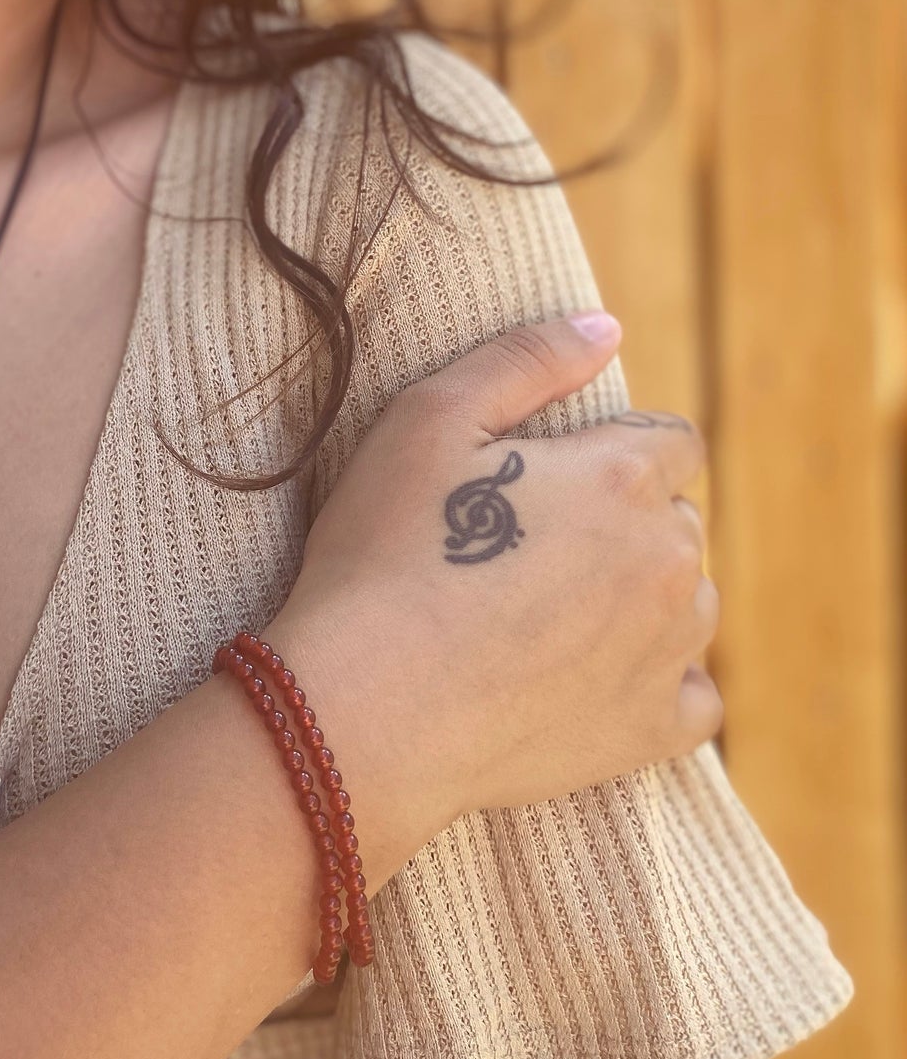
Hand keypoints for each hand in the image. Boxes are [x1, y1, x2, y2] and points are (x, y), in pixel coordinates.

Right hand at [267, 315, 718, 881]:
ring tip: (554, 615)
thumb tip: (606, 328)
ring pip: (689, 604)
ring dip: (643, 600)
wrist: (362, 707)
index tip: (551, 481)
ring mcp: (666, 652)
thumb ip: (525, 360)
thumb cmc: (383, 554)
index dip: (614, 452)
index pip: (672, 442)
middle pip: (676, 522)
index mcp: (621, 476)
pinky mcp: (650, 730)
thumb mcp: (428, 419)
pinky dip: (659, 686)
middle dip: (623, 524)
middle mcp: (665, 559)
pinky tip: (596, 680)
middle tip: (531, 550)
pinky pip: (696, 700)